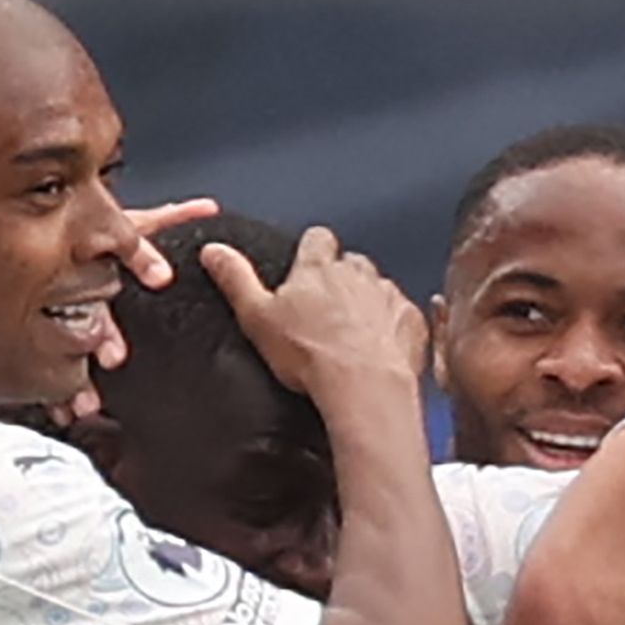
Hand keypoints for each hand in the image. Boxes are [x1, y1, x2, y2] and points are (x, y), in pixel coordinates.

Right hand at [206, 226, 428, 418]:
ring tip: (356, 334)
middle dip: (342, 279)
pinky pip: (403, 315)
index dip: (313, 250)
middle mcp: (357, 273)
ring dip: (369, 303)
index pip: (317, 239)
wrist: (363, 386)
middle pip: (351, 263)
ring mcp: (387, 295)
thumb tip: (214, 250)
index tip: (307, 266)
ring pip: (379, 287)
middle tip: (328, 310)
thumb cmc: (310, 355)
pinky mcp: (411, 320)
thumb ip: (236, 279)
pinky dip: (394, 326)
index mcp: (318, 269)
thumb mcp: (257, 317)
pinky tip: (382, 348)